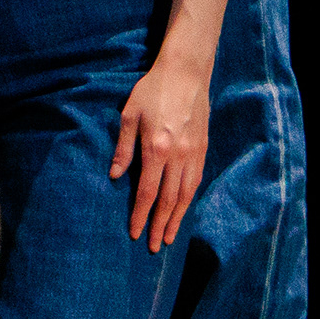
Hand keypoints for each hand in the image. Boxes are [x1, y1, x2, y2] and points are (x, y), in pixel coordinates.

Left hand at [111, 58, 210, 249]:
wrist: (187, 72)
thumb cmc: (153, 90)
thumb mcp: (129, 115)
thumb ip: (123, 148)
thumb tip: (116, 176)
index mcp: (157, 148)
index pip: (148, 192)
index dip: (140, 215)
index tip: (134, 233)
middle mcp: (178, 155)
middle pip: (169, 200)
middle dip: (160, 225)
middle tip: (153, 246)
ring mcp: (193, 153)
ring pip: (186, 195)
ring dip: (177, 219)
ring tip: (169, 237)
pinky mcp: (203, 148)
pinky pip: (196, 181)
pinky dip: (189, 200)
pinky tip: (183, 210)